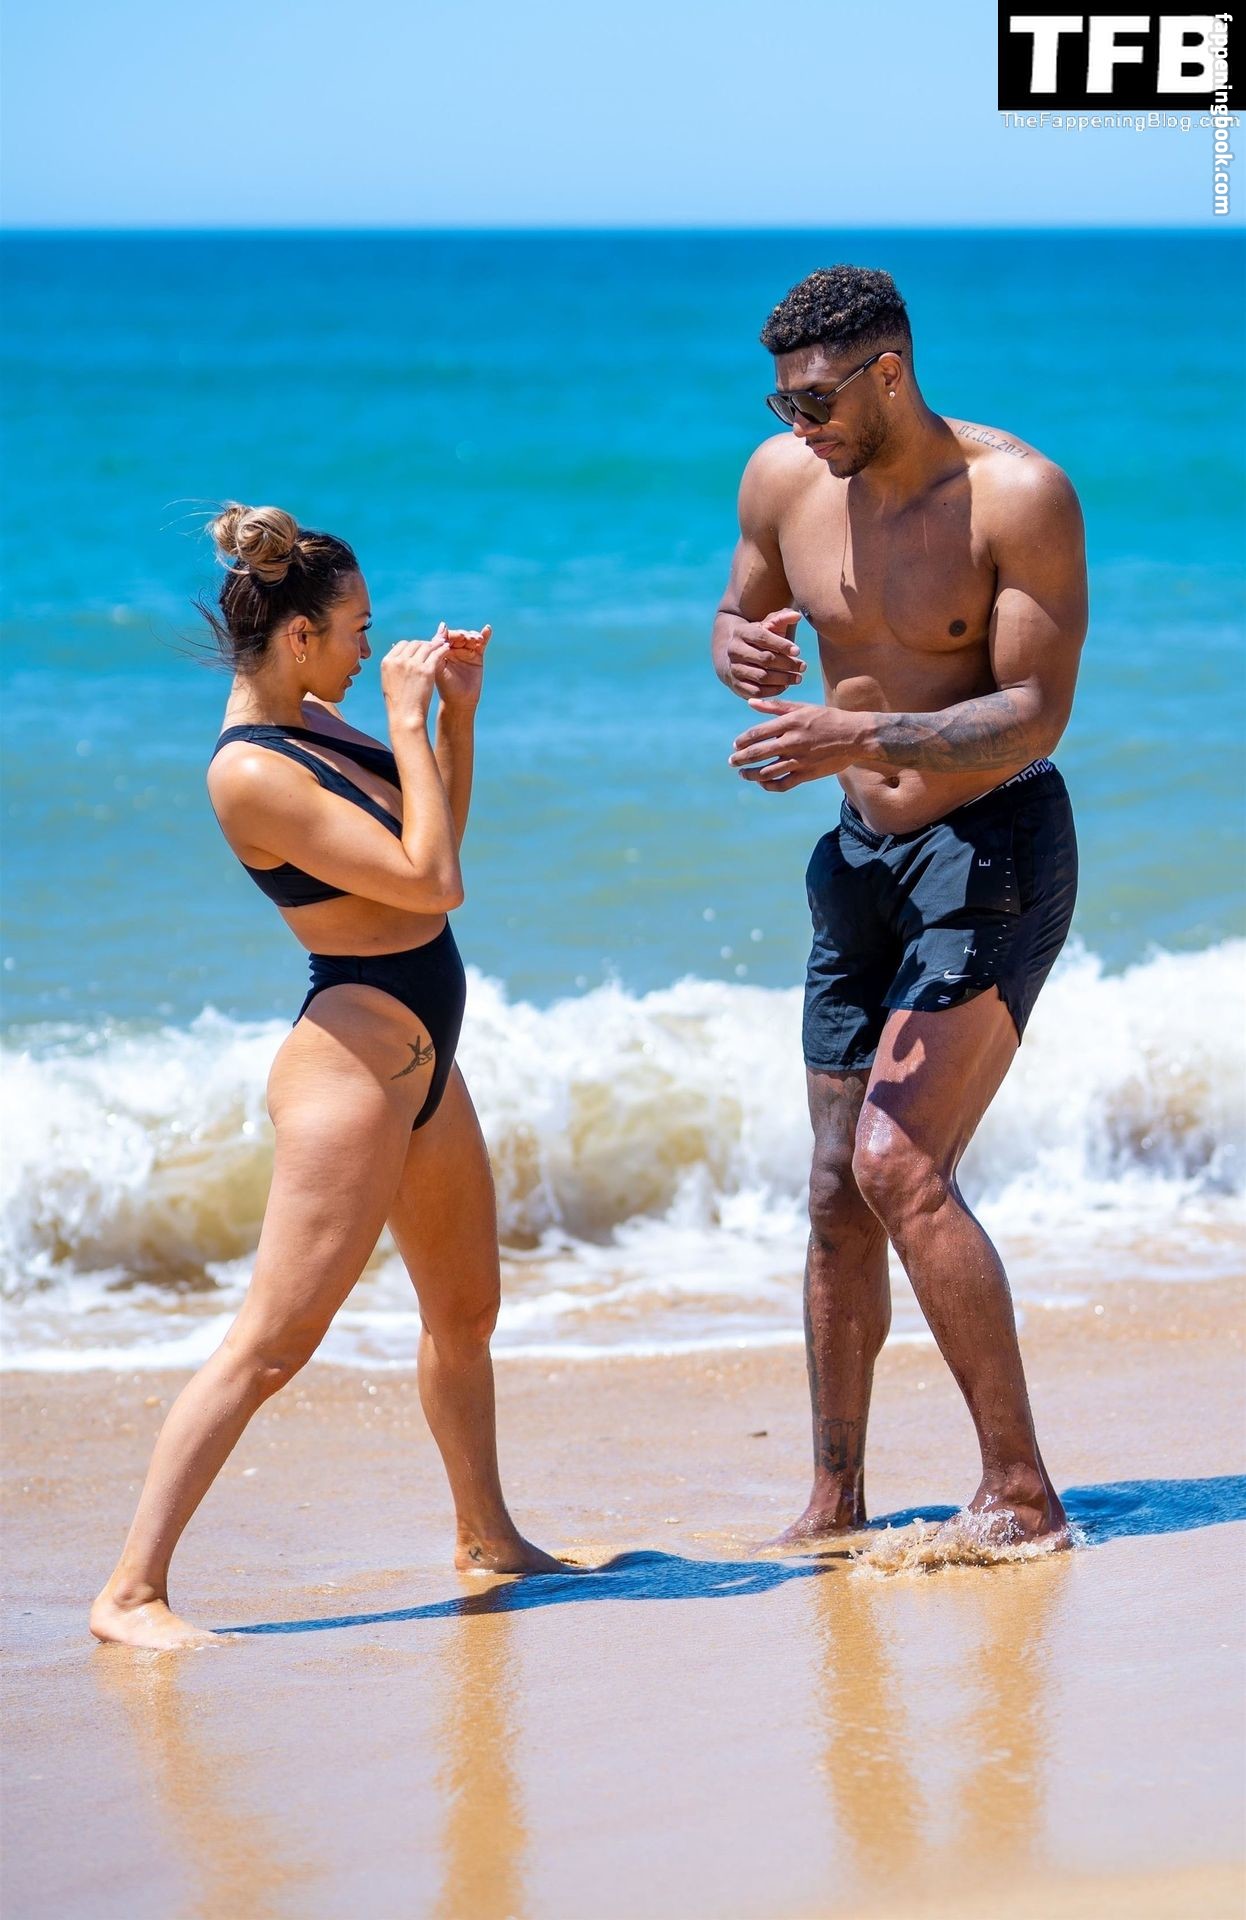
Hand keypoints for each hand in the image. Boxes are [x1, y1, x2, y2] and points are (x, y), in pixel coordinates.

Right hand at [380, 627, 451, 726]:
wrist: (405, 715)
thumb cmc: (398, 702)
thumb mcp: (389, 681)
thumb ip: (394, 667)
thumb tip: (399, 658)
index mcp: (388, 661)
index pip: (402, 644)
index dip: (412, 646)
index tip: (419, 650)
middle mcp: (399, 660)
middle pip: (414, 643)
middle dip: (424, 645)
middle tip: (432, 647)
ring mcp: (413, 664)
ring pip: (426, 646)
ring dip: (435, 644)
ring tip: (442, 644)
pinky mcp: (426, 670)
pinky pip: (436, 653)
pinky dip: (442, 649)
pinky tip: (446, 648)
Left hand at [435, 624, 491, 714]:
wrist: (459, 702)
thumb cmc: (446, 686)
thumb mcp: (439, 665)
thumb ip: (440, 646)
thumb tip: (443, 625)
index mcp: (440, 650)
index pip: (446, 636)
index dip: (453, 634)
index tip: (458, 637)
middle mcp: (452, 649)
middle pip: (459, 635)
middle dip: (464, 635)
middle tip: (467, 639)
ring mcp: (465, 652)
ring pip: (470, 638)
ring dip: (473, 636)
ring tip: (476, 640)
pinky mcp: (477, 656)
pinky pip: (481, 644)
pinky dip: (484, 636)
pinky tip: (488, 629)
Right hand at [722, 608, 806, 698]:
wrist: (734, 655)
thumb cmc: (758, 638)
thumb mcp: (768, 625)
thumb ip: (782, 618)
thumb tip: (797, 616)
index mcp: (742, 632)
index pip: (762, 638)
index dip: (781, 645)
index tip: (798, 651)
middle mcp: (734, 651)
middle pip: (764, 659)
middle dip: (787, 663)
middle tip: (803, 666)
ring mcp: (734, 669)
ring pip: (761, 676)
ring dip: (783, 679)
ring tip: (798, 678)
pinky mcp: (736, 686)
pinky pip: (756, 691)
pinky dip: (773, 690)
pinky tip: (785, 686)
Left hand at [729, 699, 861, 791]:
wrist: (855, 736)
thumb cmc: (828, 719)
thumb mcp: (802, 708)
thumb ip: (775, 707)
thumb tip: (750, 703)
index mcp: (790, 723)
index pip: (756, 734)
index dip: (742, 741)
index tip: (735, 745)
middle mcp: (792, 742)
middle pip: (757, 754)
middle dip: (740, 759)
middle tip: (732, 762)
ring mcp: (799, 760)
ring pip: (767, 772)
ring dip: (751, 774)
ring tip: (743, 774)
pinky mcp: (807, 774)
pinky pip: (782, 784)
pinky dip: (769, 786)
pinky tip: (762, 783)